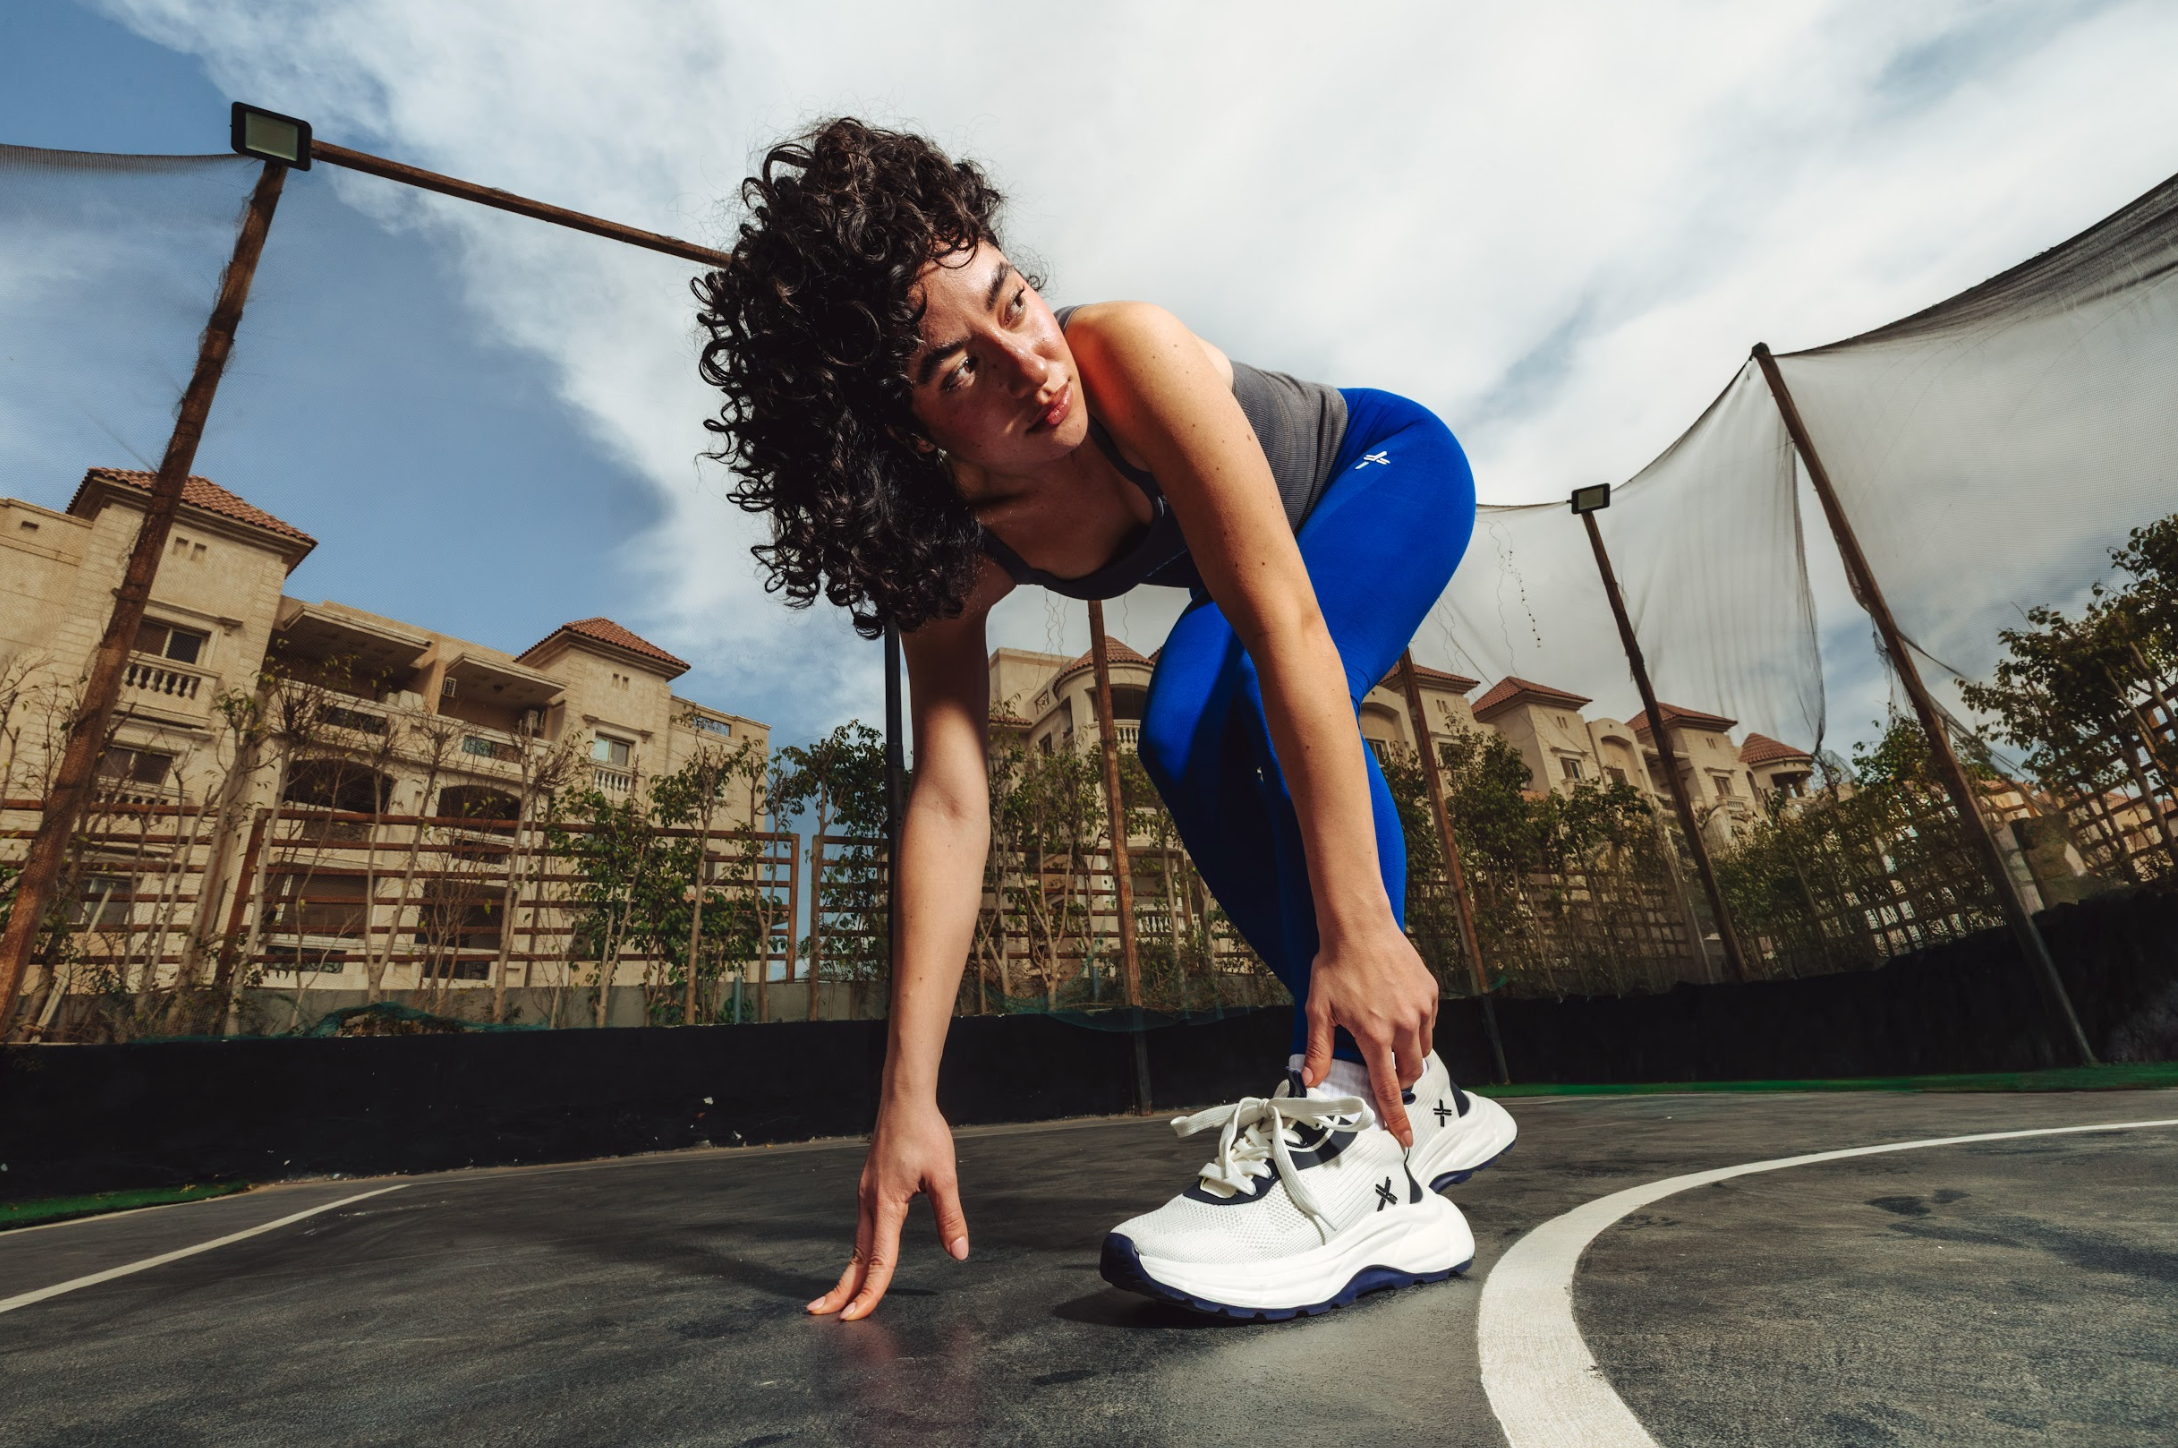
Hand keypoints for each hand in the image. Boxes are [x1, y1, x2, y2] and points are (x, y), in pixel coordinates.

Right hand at [808, 1095, 969, 1320]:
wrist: (904, 1100)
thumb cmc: (924, 1133)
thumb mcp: (944, 1175)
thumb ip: (950, 1216)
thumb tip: (959, 1253)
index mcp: (886, 1204)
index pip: (879, 1259)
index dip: (870, 1292)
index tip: (854, 1317)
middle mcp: (869, 1203)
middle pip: (856, 1257)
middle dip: (841, 1290)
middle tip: (822, 1317)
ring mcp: (866, 1195)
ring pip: (856, 1244)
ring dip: (848, 1273)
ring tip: (837, 1299)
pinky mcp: (870, 1188)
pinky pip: (862, 1229)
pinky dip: (858, 1253)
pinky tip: (862, 1260)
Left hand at [1299, 915, 1437, 1146]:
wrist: (1359, 926)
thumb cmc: (1335, 966)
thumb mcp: (1318, 1010)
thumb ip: (1319, 1050)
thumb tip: (1312, 1082)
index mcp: (1375, 1035)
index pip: (1387, 1087)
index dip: (1395, 1116)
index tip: (1404, 1138)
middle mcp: (1404, 1025)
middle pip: (1411, 1072)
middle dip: (1400, 1080)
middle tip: (1384, 1072)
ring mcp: (1421, 1008)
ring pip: (1424, 1049)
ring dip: (1409, 1055)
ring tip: (1388, 1039)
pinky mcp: (1430, 993)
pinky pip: (1429, 1024)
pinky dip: (1417, 1029)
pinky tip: (1398, 1014)